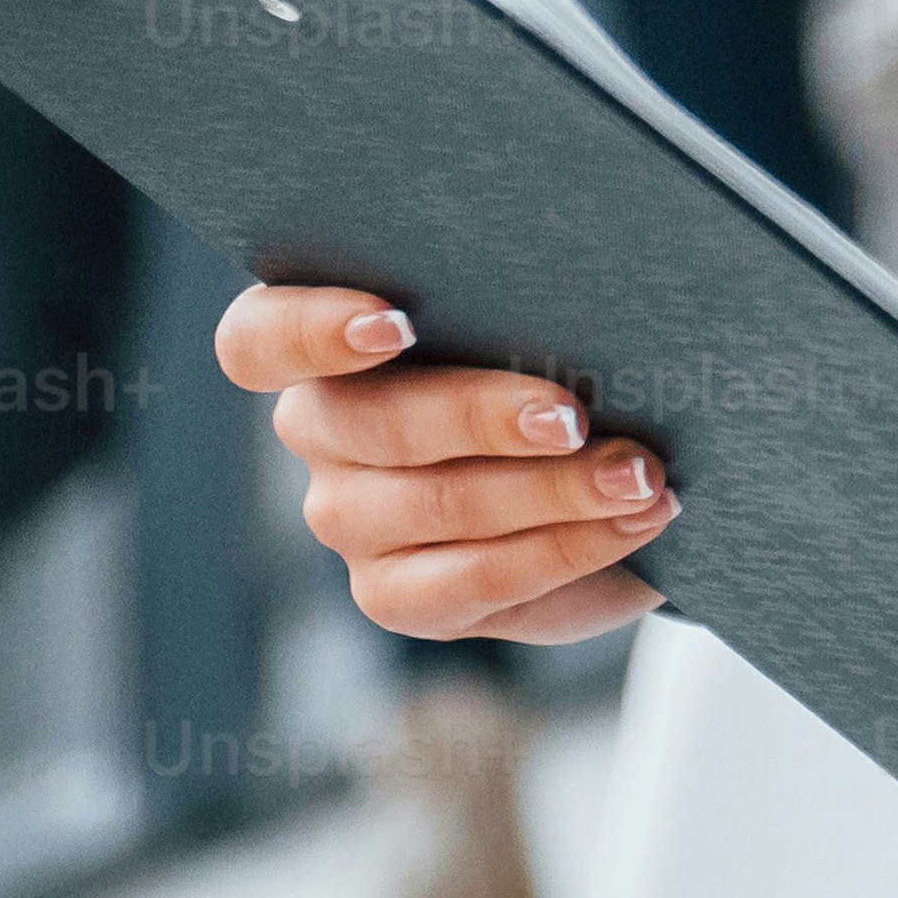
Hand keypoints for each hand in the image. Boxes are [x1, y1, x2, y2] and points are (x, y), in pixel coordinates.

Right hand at [213, 279, 675, 642]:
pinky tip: (625, 526)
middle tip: (573, 415)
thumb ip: (530, 311)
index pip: (260, 339)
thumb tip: (590, 302)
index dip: (311, 331)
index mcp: (322, 344)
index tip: (393, 323)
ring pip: (433, 504)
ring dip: (550, 491)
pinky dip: (561, 550)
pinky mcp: (395, 595)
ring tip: (637, 477)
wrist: (602, 479)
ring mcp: (348, 519)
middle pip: (370, 423)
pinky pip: (469, 580)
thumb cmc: (558, 372)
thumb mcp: (542, 330)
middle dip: (483, 417)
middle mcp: (318, 431)